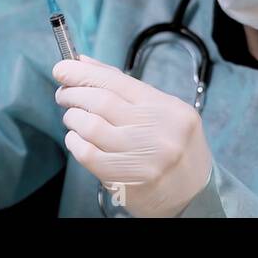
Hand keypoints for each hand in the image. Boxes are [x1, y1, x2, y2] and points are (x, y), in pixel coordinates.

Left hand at [53, 55, 212, 216]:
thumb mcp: (161, 110)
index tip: (62, 68)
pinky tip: (76, 138)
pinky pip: (88, 155)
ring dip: (73, 117)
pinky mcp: (127, 181)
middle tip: (63, 93)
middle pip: (102, 102)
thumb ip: (123, 86)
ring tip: (71, 116)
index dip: (84, 73)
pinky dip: (75, 142)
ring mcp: (143, 158)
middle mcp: (158, 131)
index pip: (117, 82)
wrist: (194, 194)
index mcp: (168, 108)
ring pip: (91, 127)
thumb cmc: (174, 147)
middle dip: (74, 93)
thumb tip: (83, 63)